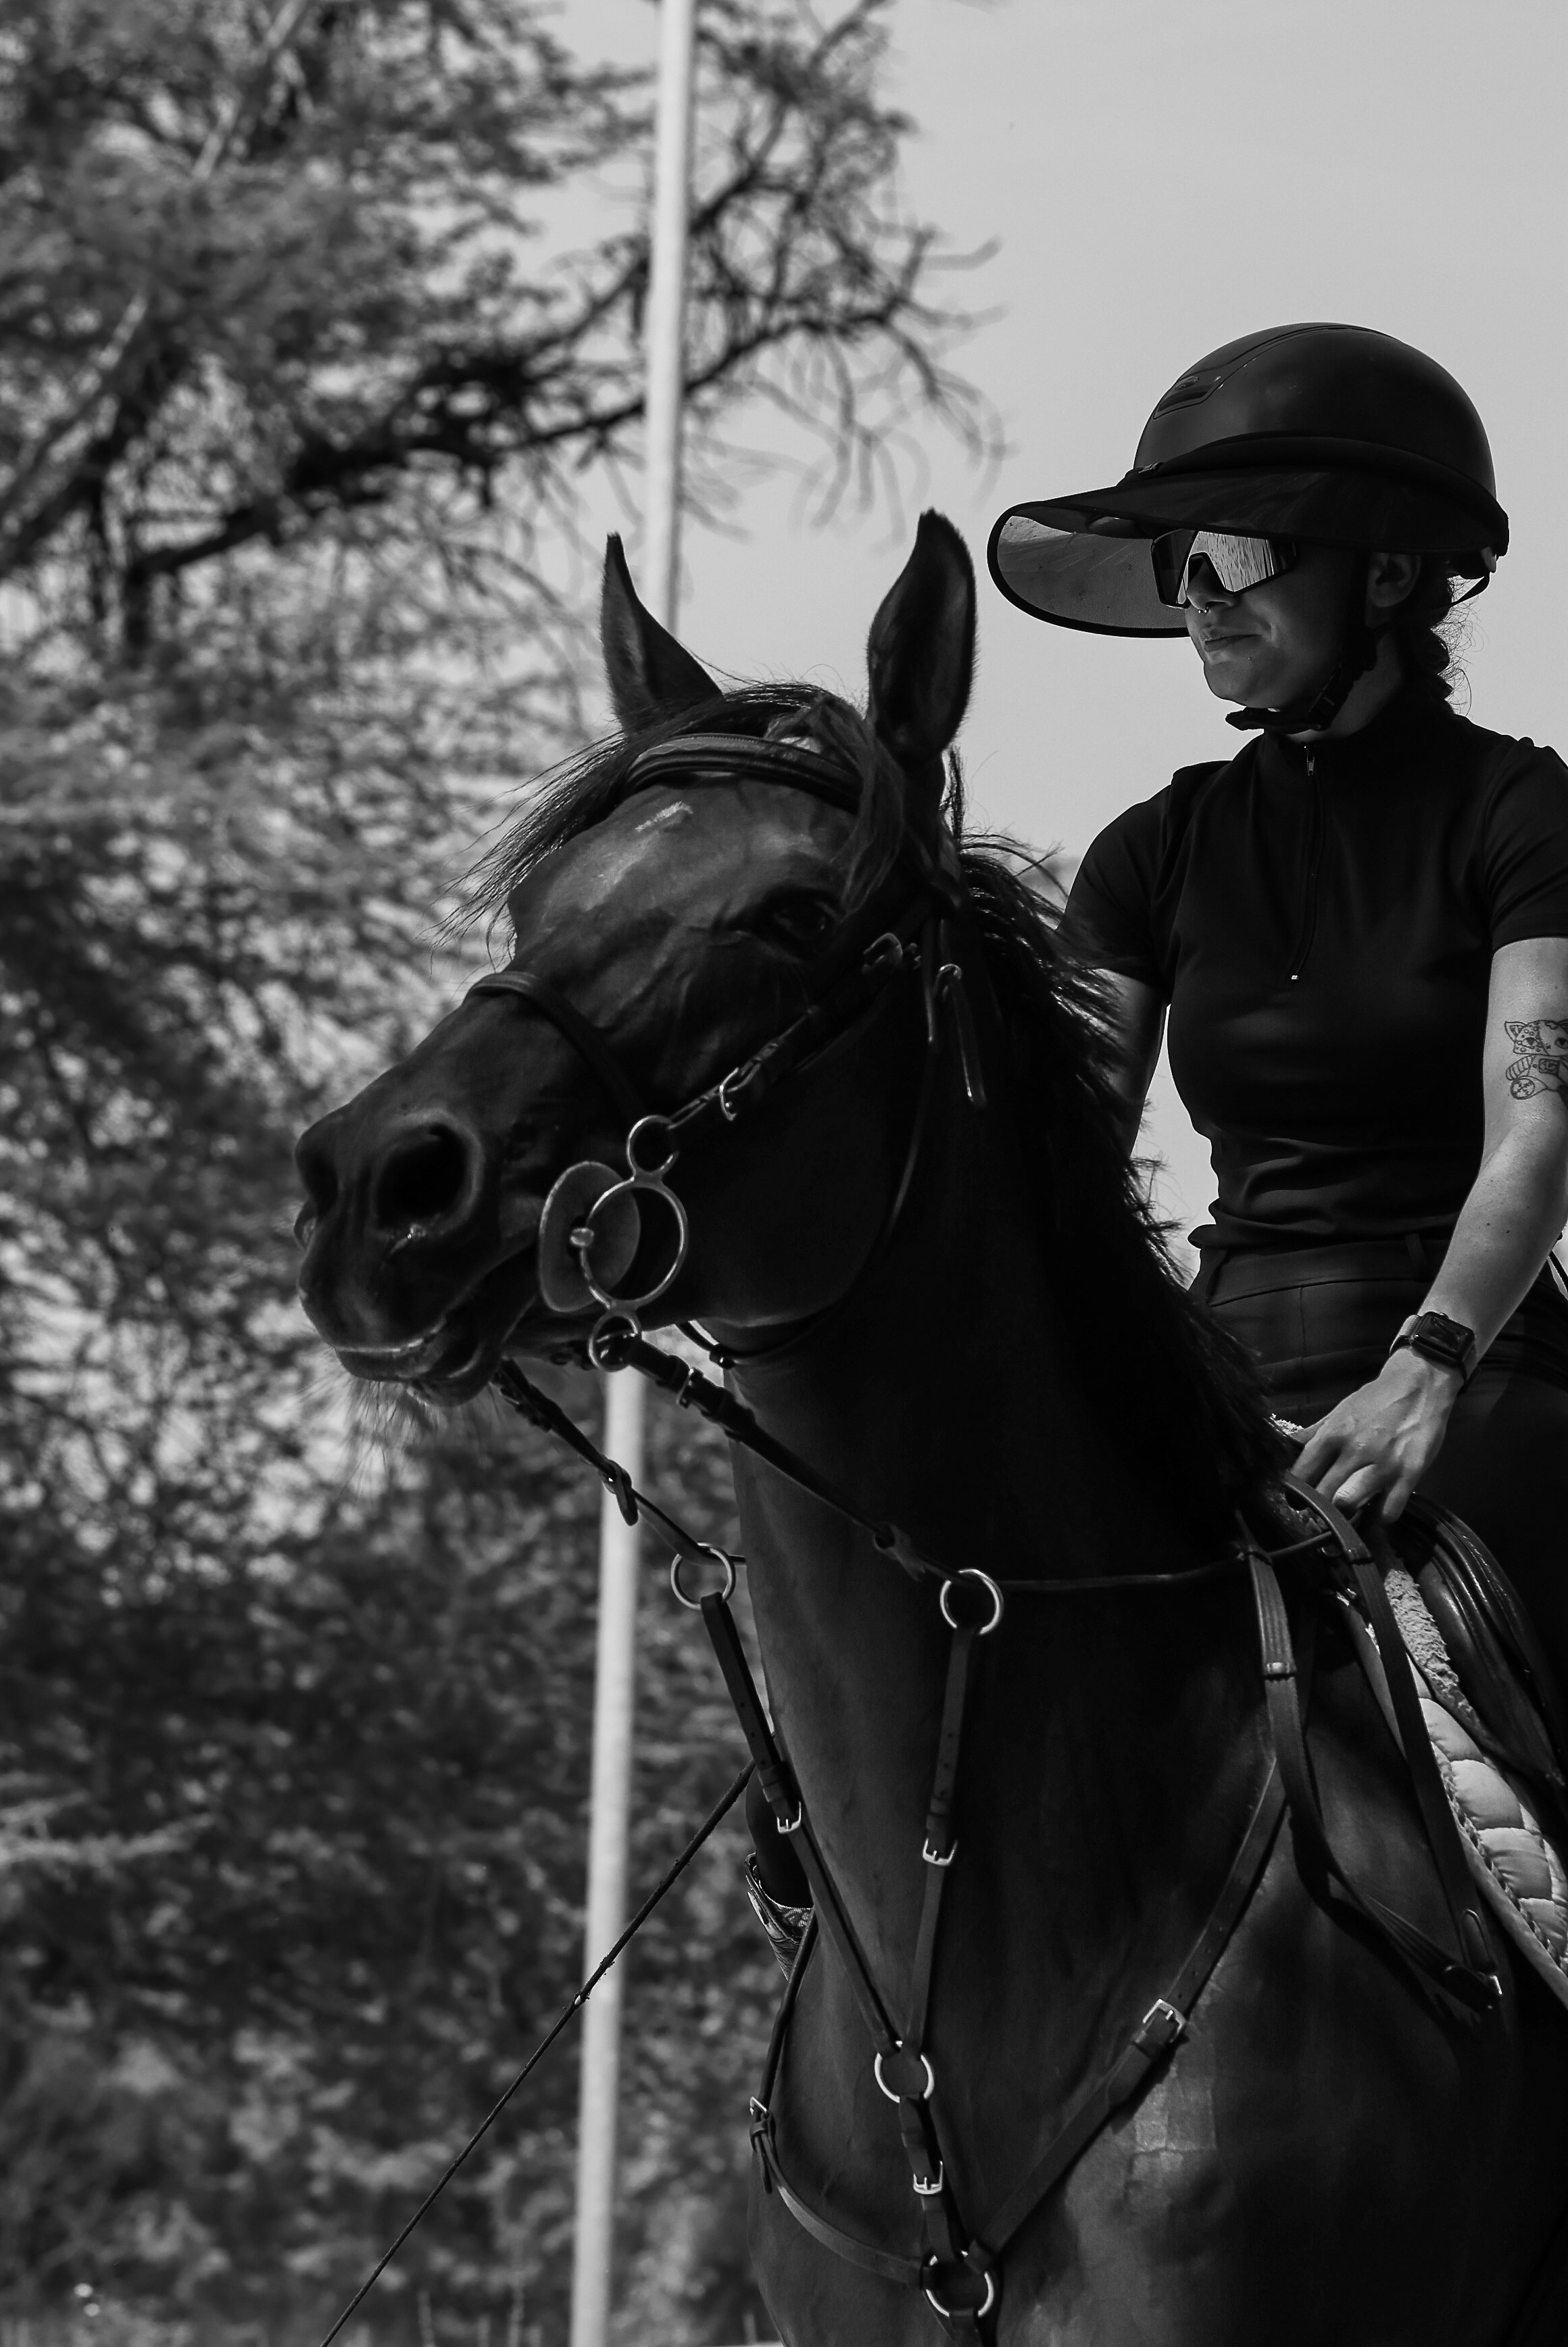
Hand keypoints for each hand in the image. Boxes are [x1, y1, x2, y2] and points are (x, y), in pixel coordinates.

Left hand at [1294, 1348, 1463, 1519]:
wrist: (1419, 1384)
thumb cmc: (1376, 1400)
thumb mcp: (1339, 1411)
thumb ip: (1313, 1433)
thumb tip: (1286, 1447)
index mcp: (1332, 1435)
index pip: (1301, 1475)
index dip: (1296, 1493)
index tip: (1299, 1501)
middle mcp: (1354, 1451)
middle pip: (1322, 1496)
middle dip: (1319, 1509)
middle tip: (1323, 1512)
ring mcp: (1382, 1464)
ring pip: (1350, 1505)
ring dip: (1347, 1515)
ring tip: (1349, 1513)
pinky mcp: (1409, 1475)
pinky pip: (1388, 1512)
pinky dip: (1380, 1518)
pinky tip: (1377, 1509)